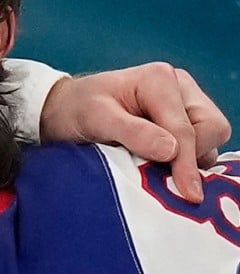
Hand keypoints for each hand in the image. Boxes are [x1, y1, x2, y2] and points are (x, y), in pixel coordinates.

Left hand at [40, 63, 231, 202]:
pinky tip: (161, 173)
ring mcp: (182, 106)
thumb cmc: (75, 110)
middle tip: (167, 181)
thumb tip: (171, 150)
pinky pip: (198, 147)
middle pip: (212, 128)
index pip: (186, 128)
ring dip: (189, 162)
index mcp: (159, 79)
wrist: (61, 111)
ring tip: (155, 175)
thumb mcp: (95, 118)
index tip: (187, 194)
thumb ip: (132, 132)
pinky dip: (185, 163)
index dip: (185, 163)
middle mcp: (178, 89)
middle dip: (193, 157)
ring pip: (209, 140)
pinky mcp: (178, 124)